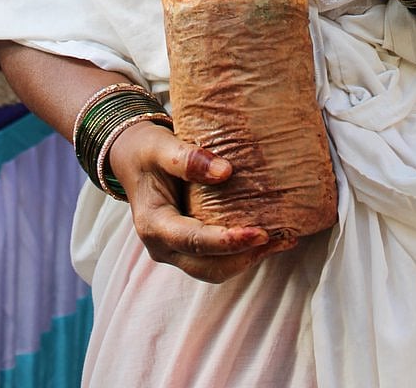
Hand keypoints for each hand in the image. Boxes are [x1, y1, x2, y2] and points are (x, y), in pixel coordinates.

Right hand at [109, 119, 292, 282]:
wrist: (132, 158)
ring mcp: (175, 250)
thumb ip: (188, 159)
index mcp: (153, 224)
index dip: (227, 241)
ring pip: (215, 269)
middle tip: (280, 238)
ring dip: (248, 258)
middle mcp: (163, 246)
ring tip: (283, 239)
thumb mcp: (160, 146)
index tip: (260, 233)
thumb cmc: (145, 150)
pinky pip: (217, 259)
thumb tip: (226, 172)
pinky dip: (243, 252)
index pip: (193, 241)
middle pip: (208, 267)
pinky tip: (269, 236)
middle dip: (245, 256)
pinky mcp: (189, 246)